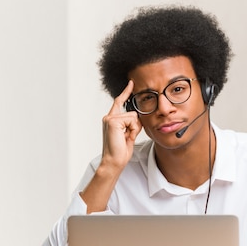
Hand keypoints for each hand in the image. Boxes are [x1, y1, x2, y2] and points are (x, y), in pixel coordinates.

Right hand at [80, 81, 141, 212]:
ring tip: (125, 138)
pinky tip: (125, 137)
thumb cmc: (120, 151)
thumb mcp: (128, 134)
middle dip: (135, 126)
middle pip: (132, 112)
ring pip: (133, 116)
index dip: (126, 92)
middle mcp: (109, 117)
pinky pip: (132, 120)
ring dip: (134, 129)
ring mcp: (109, 119)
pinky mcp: (112, 121)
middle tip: (127, 138)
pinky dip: (132, 130)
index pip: (119, 102)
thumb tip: (138, 117)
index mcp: (111, 120)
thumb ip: (131, 124)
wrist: (114, 161)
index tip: (132, 83)